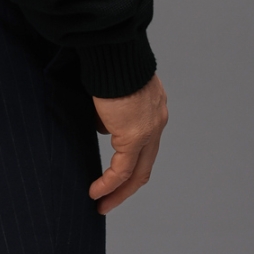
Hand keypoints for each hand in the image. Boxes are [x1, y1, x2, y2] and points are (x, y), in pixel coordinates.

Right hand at [89, 73, 167, 214]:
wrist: (114, 51)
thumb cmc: (109, 60)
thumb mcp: (113, 89)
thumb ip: (111, 110)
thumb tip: (103, 126)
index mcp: (154, 107)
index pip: (146, 143)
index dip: (132, 161)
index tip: (116, 173)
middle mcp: (157, 121)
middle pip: (146, 165)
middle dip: (128, 186)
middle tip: (111, 200)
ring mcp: (149, 130)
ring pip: (137, 172)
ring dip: (119, 191)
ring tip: (101, 202)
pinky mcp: (134, 136)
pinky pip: (122, 170)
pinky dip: (109, 184)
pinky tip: (95, 192)